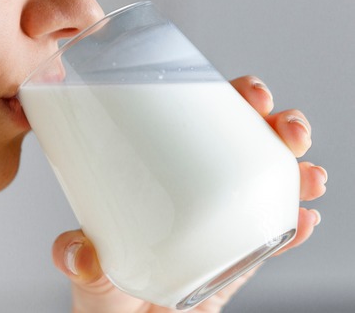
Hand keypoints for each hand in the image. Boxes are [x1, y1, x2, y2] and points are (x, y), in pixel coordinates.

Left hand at [51, 76, 326, 312]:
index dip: (227, 100)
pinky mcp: (241, 260)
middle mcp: (195, 193)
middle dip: (274, 127)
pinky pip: (273, 236)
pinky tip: (304, 220)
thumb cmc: (108, 294)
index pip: (195, 125)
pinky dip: (292, 226)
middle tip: (284, 127)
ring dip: (295, 172)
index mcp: (161, 176)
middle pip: (241, 145)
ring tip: (308, 175)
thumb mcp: (90, 273)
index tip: (247, 92)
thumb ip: (80, 263)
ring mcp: (223, 224)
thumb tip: (77, 253)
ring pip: (266, 184)